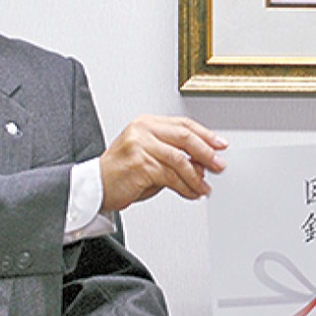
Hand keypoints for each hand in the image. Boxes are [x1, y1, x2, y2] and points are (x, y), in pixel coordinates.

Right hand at [99, 116, 226, 211]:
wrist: (95, 187)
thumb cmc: (122, 173)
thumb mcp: (151, 158)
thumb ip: (175, 157)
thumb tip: (202, 164)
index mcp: (146, 123)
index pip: (183, 124)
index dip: (205, 134)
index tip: (220, 145)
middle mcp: (142, 130)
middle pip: (184, 136)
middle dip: (206, 153)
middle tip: (219, 165)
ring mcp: (140, 145)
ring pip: (180, 159)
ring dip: (196, 176)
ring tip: (204, 186)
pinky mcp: (139, 164)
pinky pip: (171, 176)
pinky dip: (185, 186)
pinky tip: (191, 192)